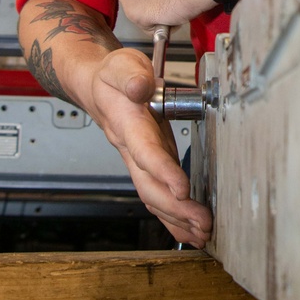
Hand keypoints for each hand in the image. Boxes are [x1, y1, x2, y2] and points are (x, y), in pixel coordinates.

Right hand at [79, 46, 212, 244]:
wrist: (97, 88)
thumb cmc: (114, 76)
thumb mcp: (121, 65)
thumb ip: (130, 75)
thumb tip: (140, 86)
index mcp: (126, 124)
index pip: (144, 151)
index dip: (162, 171)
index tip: (182, 189)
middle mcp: (131, 149)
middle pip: (149, 187)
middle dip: (175, 209)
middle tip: (202, 223)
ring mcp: (139, 162)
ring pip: (153, 198)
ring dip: (177, 219)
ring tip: (203, 234)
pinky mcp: (150, 166)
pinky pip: (157, 197)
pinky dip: (173, 218)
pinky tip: (190, 232)